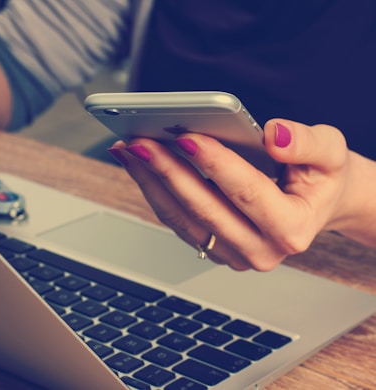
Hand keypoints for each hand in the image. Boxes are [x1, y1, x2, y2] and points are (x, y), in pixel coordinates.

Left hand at [109, 119, 355, 270]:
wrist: (314, 203)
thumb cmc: (321, 178)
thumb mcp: (331, 153)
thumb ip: (308, 143)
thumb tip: (273, 136)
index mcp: (292, 228)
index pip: (247, 193)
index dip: (216, 164)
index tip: (187, 136)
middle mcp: (261, 250)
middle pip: (205, 209)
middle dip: (169, 172)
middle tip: (141, 141)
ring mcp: (233, 253)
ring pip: (182, 219)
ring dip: (152, 182)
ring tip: (130, 150)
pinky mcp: (214, 247)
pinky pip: (177, 221)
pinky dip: (155, 191)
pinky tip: (140, 166)